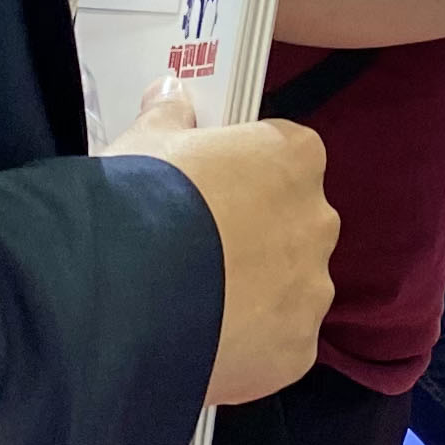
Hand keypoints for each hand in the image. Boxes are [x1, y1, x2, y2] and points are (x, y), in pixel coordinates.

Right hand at [108, 89, 335, 406]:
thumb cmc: (144, 201)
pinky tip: (203, 343)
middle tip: (198, 252)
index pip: (286, 157)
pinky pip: (276, 344)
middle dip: (255, 238)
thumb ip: (169, 114)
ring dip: (255, 295)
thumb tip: (171, 93)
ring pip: (289, 290)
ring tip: (194, 305)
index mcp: (294, 158)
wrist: (128, 294)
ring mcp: (312, 290)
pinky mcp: (298, 351)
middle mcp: (317, 221)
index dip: (247, 175)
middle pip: (293, 226)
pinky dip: (249, 347)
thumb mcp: (146, 142)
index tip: (211, 191)